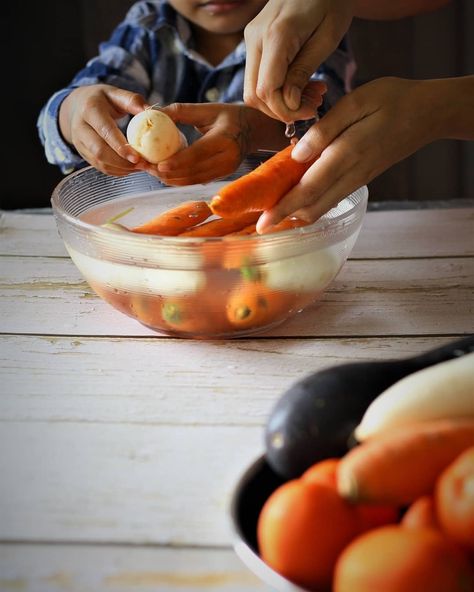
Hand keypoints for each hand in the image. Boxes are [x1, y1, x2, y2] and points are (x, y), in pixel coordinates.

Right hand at [59, 84, 154, 175]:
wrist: (77, 106)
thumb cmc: (102, 99)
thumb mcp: (115, 93)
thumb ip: (133, 101)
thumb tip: (153, 111)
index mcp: (90, 109)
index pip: (105, 131)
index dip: (120, 146)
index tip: (137, 157)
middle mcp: (80, 127)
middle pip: (100, 151)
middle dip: (122, 162)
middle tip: (143, 165)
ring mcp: (79, 142)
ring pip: (100, 162)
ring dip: (122, 168)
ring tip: (140, 166)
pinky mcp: (83, 153)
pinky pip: (100, 167)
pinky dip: (117, 170)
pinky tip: (131, 167)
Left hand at [156, 102, 290, 185]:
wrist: (253, 130)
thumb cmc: (228, 115)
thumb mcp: (207, 109)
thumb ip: (180, 111)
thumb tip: (153, 111)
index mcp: (225, 139)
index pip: (198, 154)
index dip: (178, 161)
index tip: (158, 165)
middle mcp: (227, 159)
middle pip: (193, 171)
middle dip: (168, 173)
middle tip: (146, 167)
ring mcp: (226, 170)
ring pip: (194, 180)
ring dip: (171, 179)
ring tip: (151, 172)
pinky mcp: (222, 176)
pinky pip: (197, 181)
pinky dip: (180, 180)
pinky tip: (165, 175)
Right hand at [244, 0, 353, 121]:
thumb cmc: (330, 2)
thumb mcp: (327, 38)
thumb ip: (304, 71)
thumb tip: (289, 104)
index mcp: (276, 36)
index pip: (266, 90)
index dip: (286, 110)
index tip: (310, 111)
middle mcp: (255, 38)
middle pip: (254, 95)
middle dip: (282, 110)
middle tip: (311, 106)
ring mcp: (251, 40)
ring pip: (253, 90)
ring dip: (280, 102)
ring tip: (310, 96)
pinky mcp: (254, 42)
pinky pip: (259, 78)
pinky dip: (277, 90)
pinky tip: (300, 85)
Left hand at [256, 77, 445, 231]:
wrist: (428, 114)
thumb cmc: (393, 100)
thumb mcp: (357, 102)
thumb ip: (325, 129)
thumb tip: (297, 154)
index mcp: (348, 152)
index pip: (308, 188)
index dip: (283, 207)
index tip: (262, 222)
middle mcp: (352, 174)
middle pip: (313, 206)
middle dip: (284, 217)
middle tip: (259, 225)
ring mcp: (357, 180)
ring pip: (323, 207)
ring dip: (296, 214)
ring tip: (272, 214)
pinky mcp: (360, 180)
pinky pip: (331, 199)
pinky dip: (311, 205)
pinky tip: (296, 200)